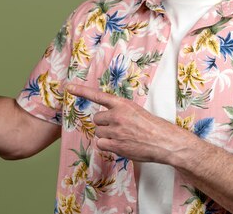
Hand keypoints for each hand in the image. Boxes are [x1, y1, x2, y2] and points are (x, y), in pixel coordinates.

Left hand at [66, 84, 187, 163]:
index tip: (68, 87)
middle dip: (105, 124)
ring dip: (107, 136)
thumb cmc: (153, 127)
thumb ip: (121, 112)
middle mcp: (117, 115)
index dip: (81, 91)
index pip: (97, 95)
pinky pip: (101, 144)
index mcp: (122, 104)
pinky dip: (107, 146)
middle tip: (119, 128)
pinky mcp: (116, 145)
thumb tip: (108, 120)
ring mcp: (116, 131)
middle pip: (97, 119)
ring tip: (123, 137)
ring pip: (99, 132)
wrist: (165, 141)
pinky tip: (120, 145)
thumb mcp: (136, 111)